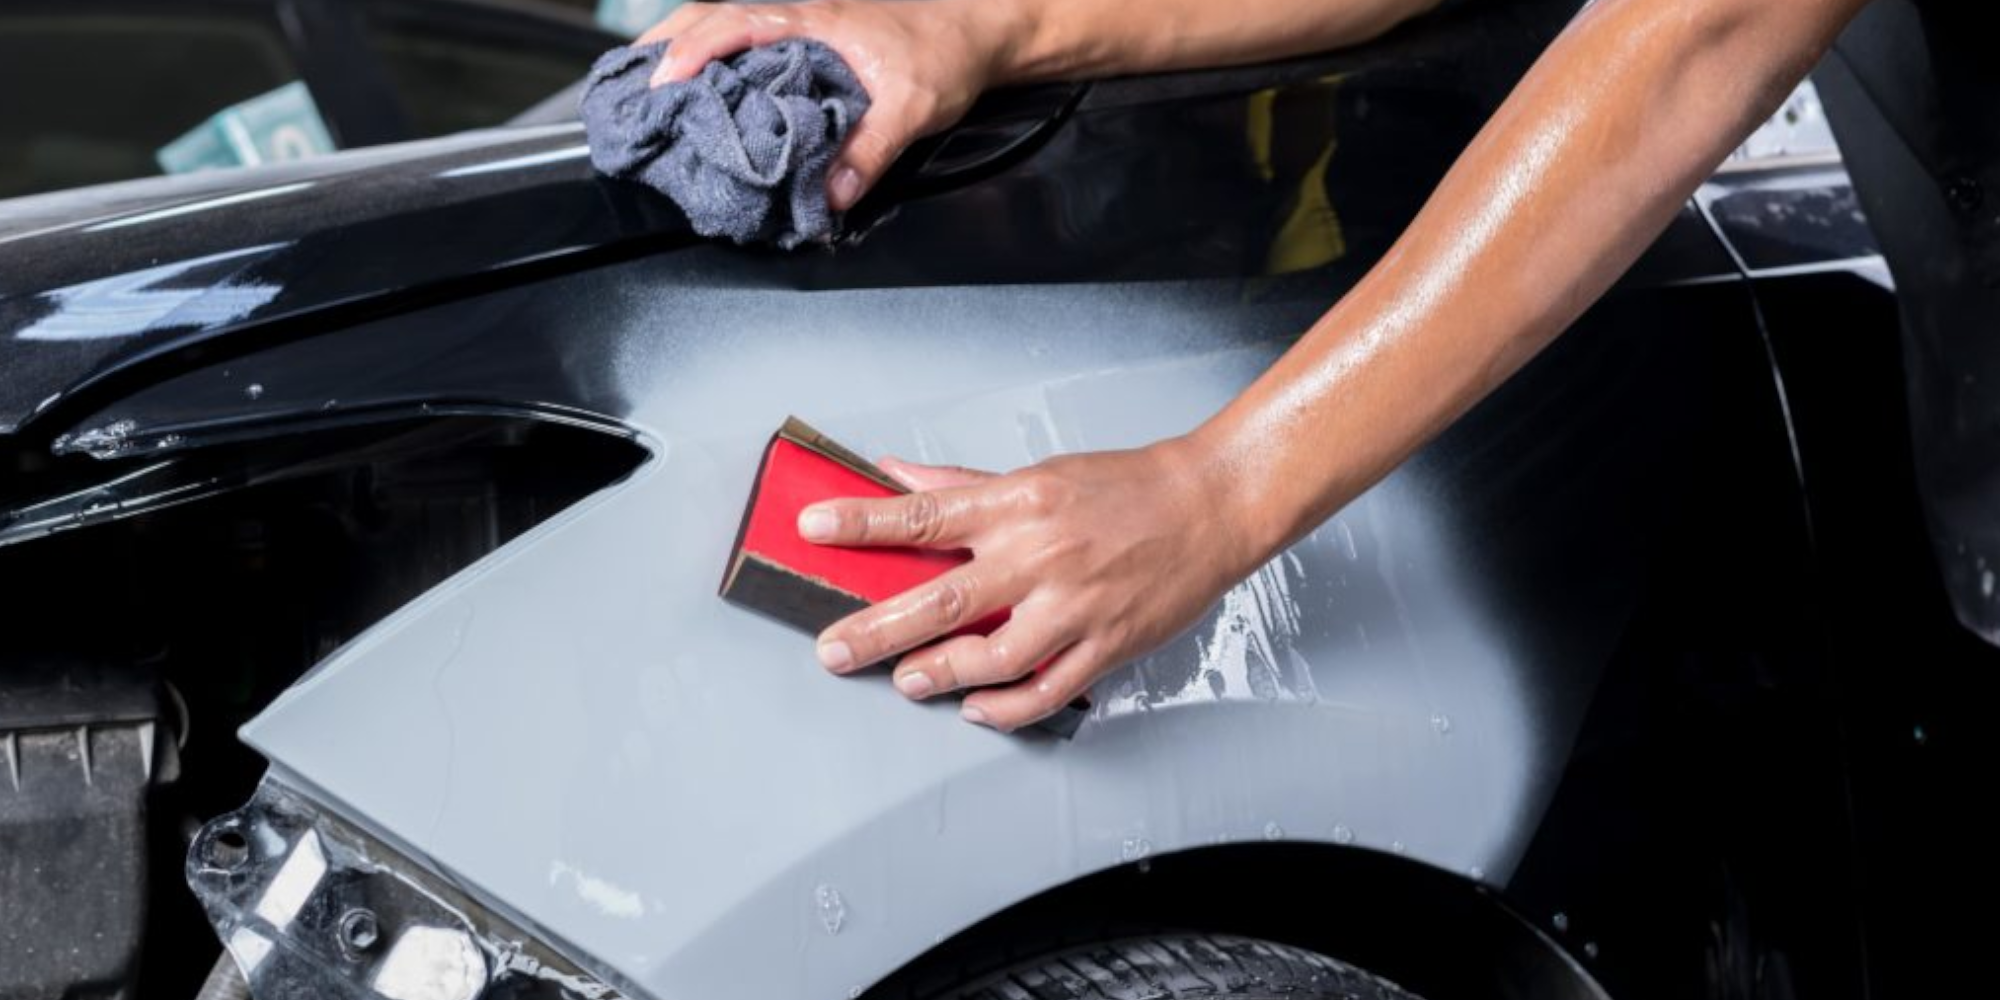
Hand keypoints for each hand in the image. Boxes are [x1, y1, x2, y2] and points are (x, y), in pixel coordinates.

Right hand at [637, 0, 1011, 210]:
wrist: (980, 32)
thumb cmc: (947, 54)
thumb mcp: (913, 107)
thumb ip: (869, 151)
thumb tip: (828, 195)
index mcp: (814, 20)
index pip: (735, 24)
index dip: (693, 51)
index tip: (662, 82)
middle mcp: (800, 16)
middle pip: (715, 16)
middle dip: (666, 43)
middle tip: (626, 81)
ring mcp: (803, 26)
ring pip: (727, 23)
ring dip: (685, 46)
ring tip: (645, 80)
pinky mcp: (811, 41)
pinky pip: (749, 40)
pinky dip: (715, 55)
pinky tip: (701, 84)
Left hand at [796, 439, 1262, 731]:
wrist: (1210, 506)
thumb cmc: (1125, 487)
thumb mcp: (1037, 472)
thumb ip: (961, 483)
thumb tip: (893, 474)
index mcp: (1018, 504)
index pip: (922, 515)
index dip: (862, 523)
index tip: (813, 528)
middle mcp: (1040, 555)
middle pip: (941, 600)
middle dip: (877, 630)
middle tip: (834, 650)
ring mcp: (1074, 607)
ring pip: (990, 658)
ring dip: (937, 674)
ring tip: (906, 679)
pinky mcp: (1106, 645)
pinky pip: (1044, 691)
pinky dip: (1002, 708)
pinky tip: (973, 707)